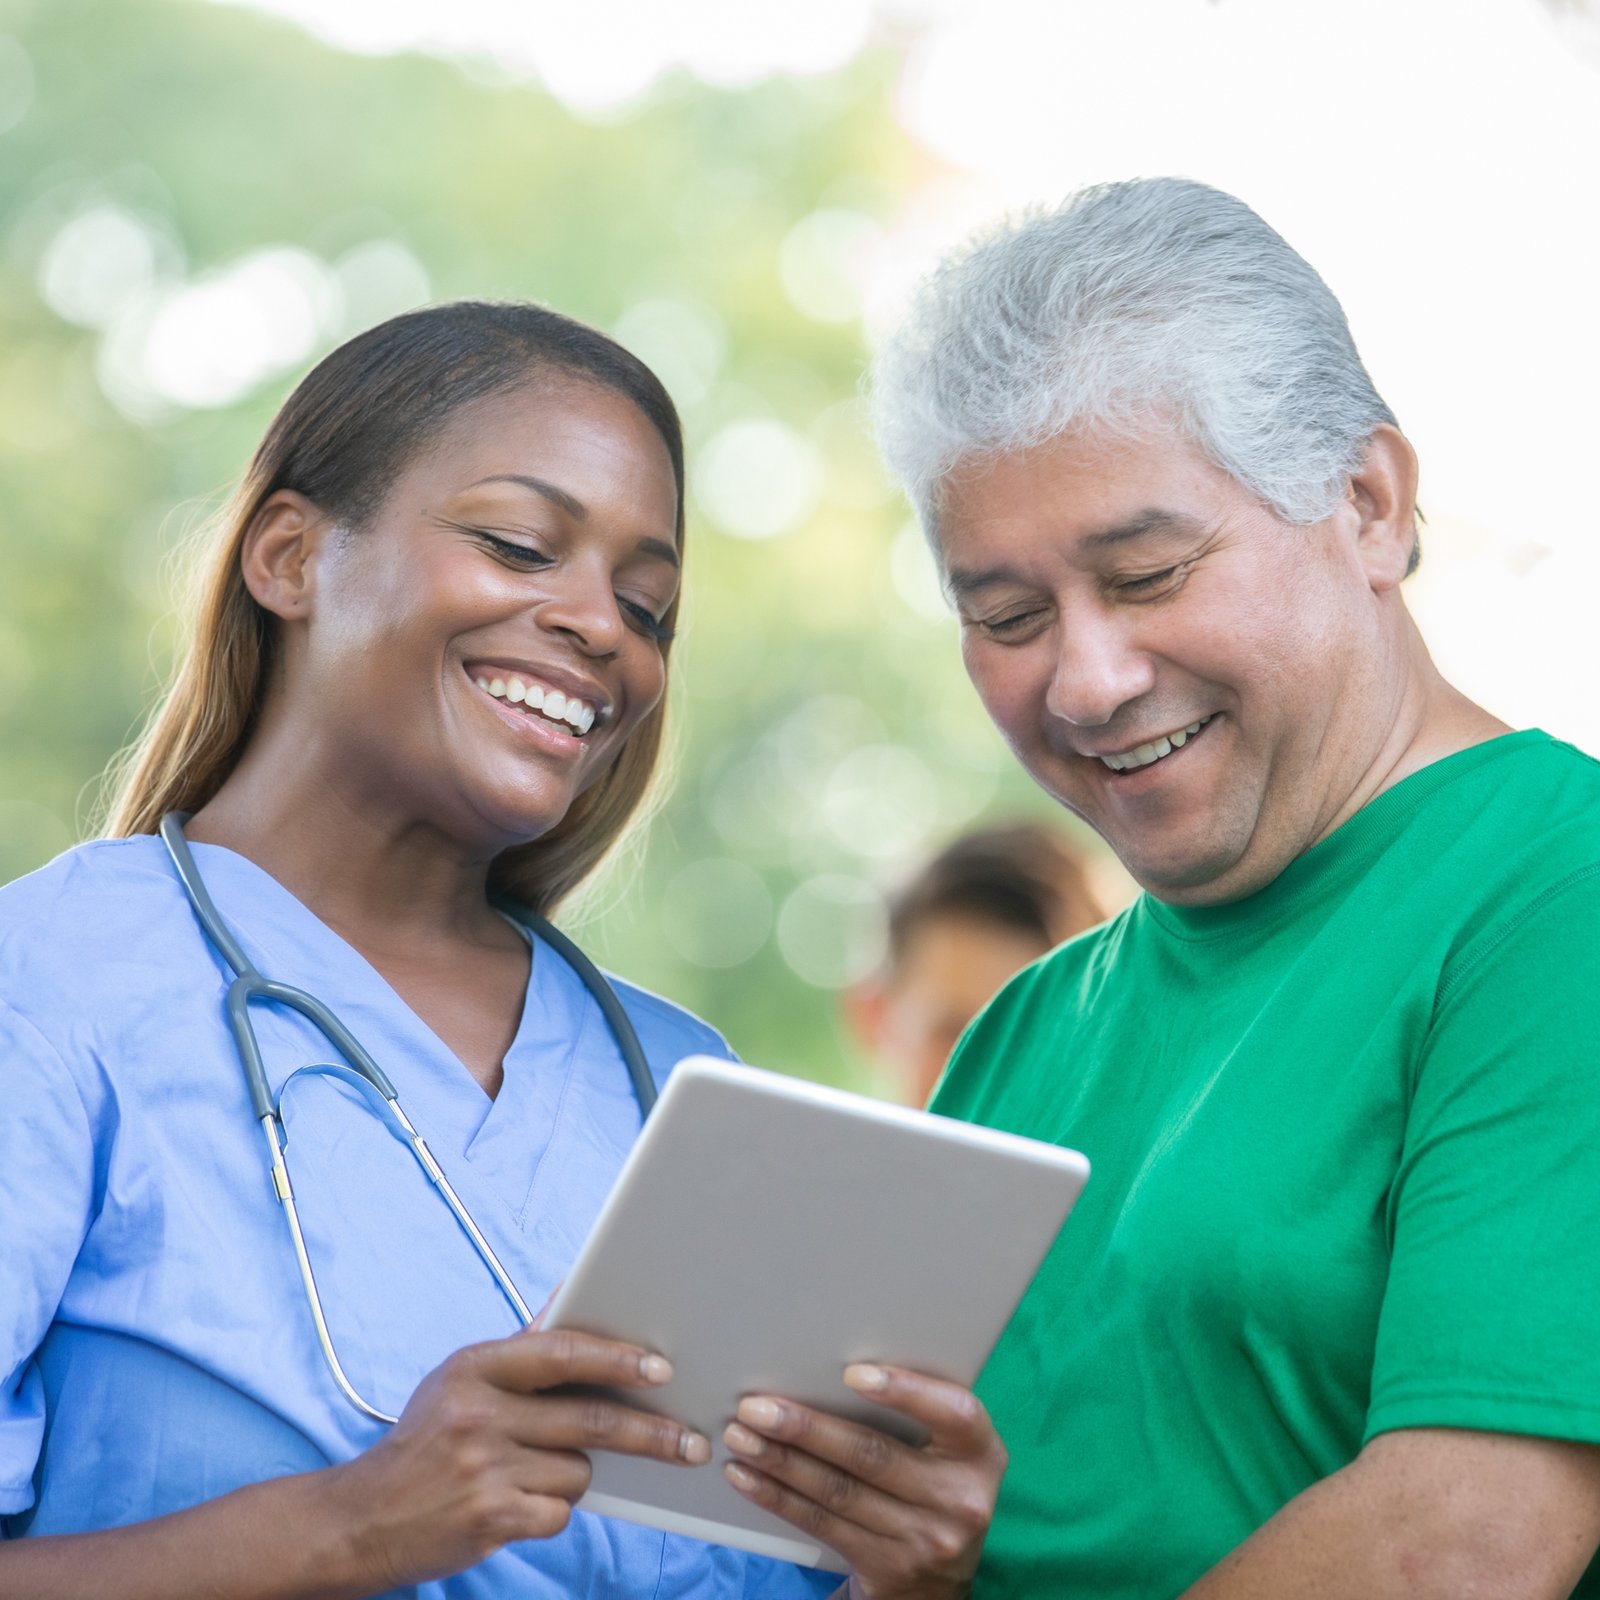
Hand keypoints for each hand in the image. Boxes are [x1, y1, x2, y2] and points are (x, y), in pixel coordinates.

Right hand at [325, 1327, 710, 1592]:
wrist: (361, 1519)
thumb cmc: (426, 1440)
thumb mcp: (460, 1379)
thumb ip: (521, 1346)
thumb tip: (572, 1290)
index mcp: (475, 1367)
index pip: (561, 1352)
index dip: (617, 1358)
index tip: (661, 1368)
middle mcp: (478, 1414)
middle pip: (590, 1418)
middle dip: (650, 1432)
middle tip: (691, 1440)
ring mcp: (484, 1469)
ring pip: (577, 1469)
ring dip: (575, 1473)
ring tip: (537, 1472)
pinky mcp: (491, 1519)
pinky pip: (559, 1512)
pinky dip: (552, 1510)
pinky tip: (520, 1505)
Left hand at [721, 1364, 1005, 1599]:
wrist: (938, 1586)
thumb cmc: (934, 1487)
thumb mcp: (949, 1453)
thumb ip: (918, 1416)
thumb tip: (836, 1368)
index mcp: (980, 1454)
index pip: (955, 1413)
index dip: (906, 1391)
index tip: (851, 1373)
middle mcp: (959, 1499)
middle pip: (873, 1455)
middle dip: (807, 1428)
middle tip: (756, 1406)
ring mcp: (923, 1540)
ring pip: (838, 1492)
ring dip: (781, 1461)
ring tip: (741, 1436)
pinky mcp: (886, 1568)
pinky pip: (822, 1525)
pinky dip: (778, 1498)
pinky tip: (748, 1477)